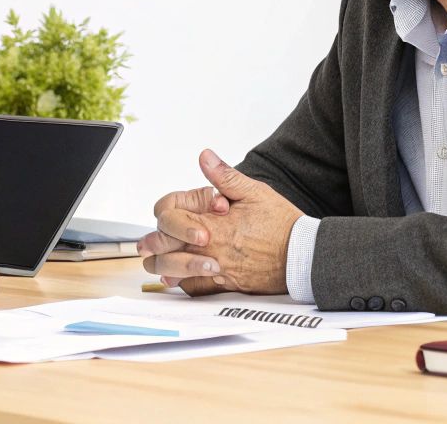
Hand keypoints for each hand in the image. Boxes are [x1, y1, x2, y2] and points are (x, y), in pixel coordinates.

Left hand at [137, 149, 300, 295]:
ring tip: (157, 263)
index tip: (167, 215)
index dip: (165, 215)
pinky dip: (183, 284)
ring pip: (175, 271)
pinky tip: (179, 280)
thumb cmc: (280, 223)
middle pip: (165, 247)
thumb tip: (205, 156)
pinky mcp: (225, 283)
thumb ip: (224, 176)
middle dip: (153, 244)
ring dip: (163, 266)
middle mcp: (209, 247)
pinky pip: (195, 289)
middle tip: (145, 244)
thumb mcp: (254, 191)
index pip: (170, 216)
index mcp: (212, 222)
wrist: (301, 254)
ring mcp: (215, 267)